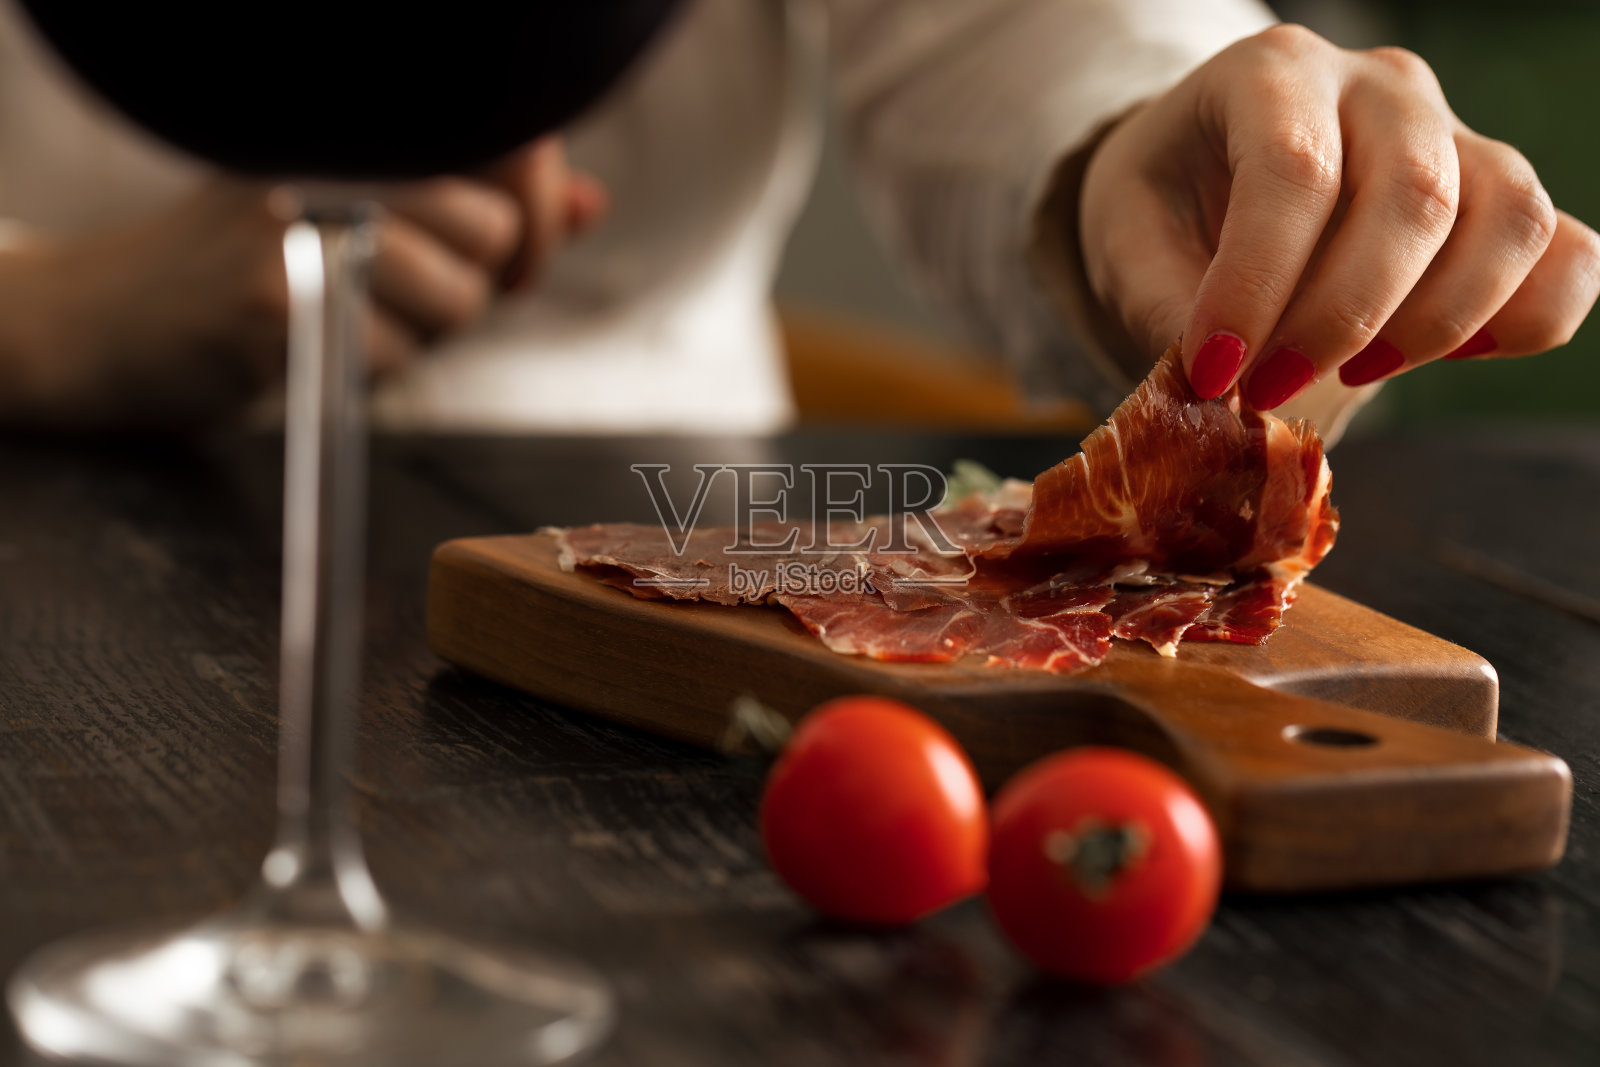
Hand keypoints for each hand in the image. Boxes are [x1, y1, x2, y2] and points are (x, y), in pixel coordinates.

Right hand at [0, 137, 604, 427]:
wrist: (108, 318)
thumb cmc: (244, 260)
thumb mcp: (362, 203)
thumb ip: (480, 203)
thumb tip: (588, 203)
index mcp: (358, 122)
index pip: (510, 146)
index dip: (537, 214)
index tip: (514, 258)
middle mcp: (329, 148)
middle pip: (493, 233)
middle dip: (469, 284)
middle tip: (401, 290)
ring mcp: (299, 215)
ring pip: (454, 300)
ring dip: (418, 333)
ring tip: (344, 312)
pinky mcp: (275, 293)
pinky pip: (390, 354)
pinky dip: (364, 369)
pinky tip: (305, 341)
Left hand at [1079, 24, 1599, 409]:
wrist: (1205, 177)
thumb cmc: (1168, 204)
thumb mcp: (1130, 243)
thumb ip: (1166, 305)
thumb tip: (1217, 382)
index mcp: (1272, 73)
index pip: (1293, 170)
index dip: (1257, 285)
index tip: (1213, 371)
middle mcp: (1379, 86)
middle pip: (1413, 198)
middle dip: (1342, 319)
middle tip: (1268, 390)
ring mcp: (1456, 134)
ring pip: (1509, 221)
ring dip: (1434, 326)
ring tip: (1349, 373)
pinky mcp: (1501, 198)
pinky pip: (1567, 255)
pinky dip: (1525, 320)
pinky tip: (1449, 356)